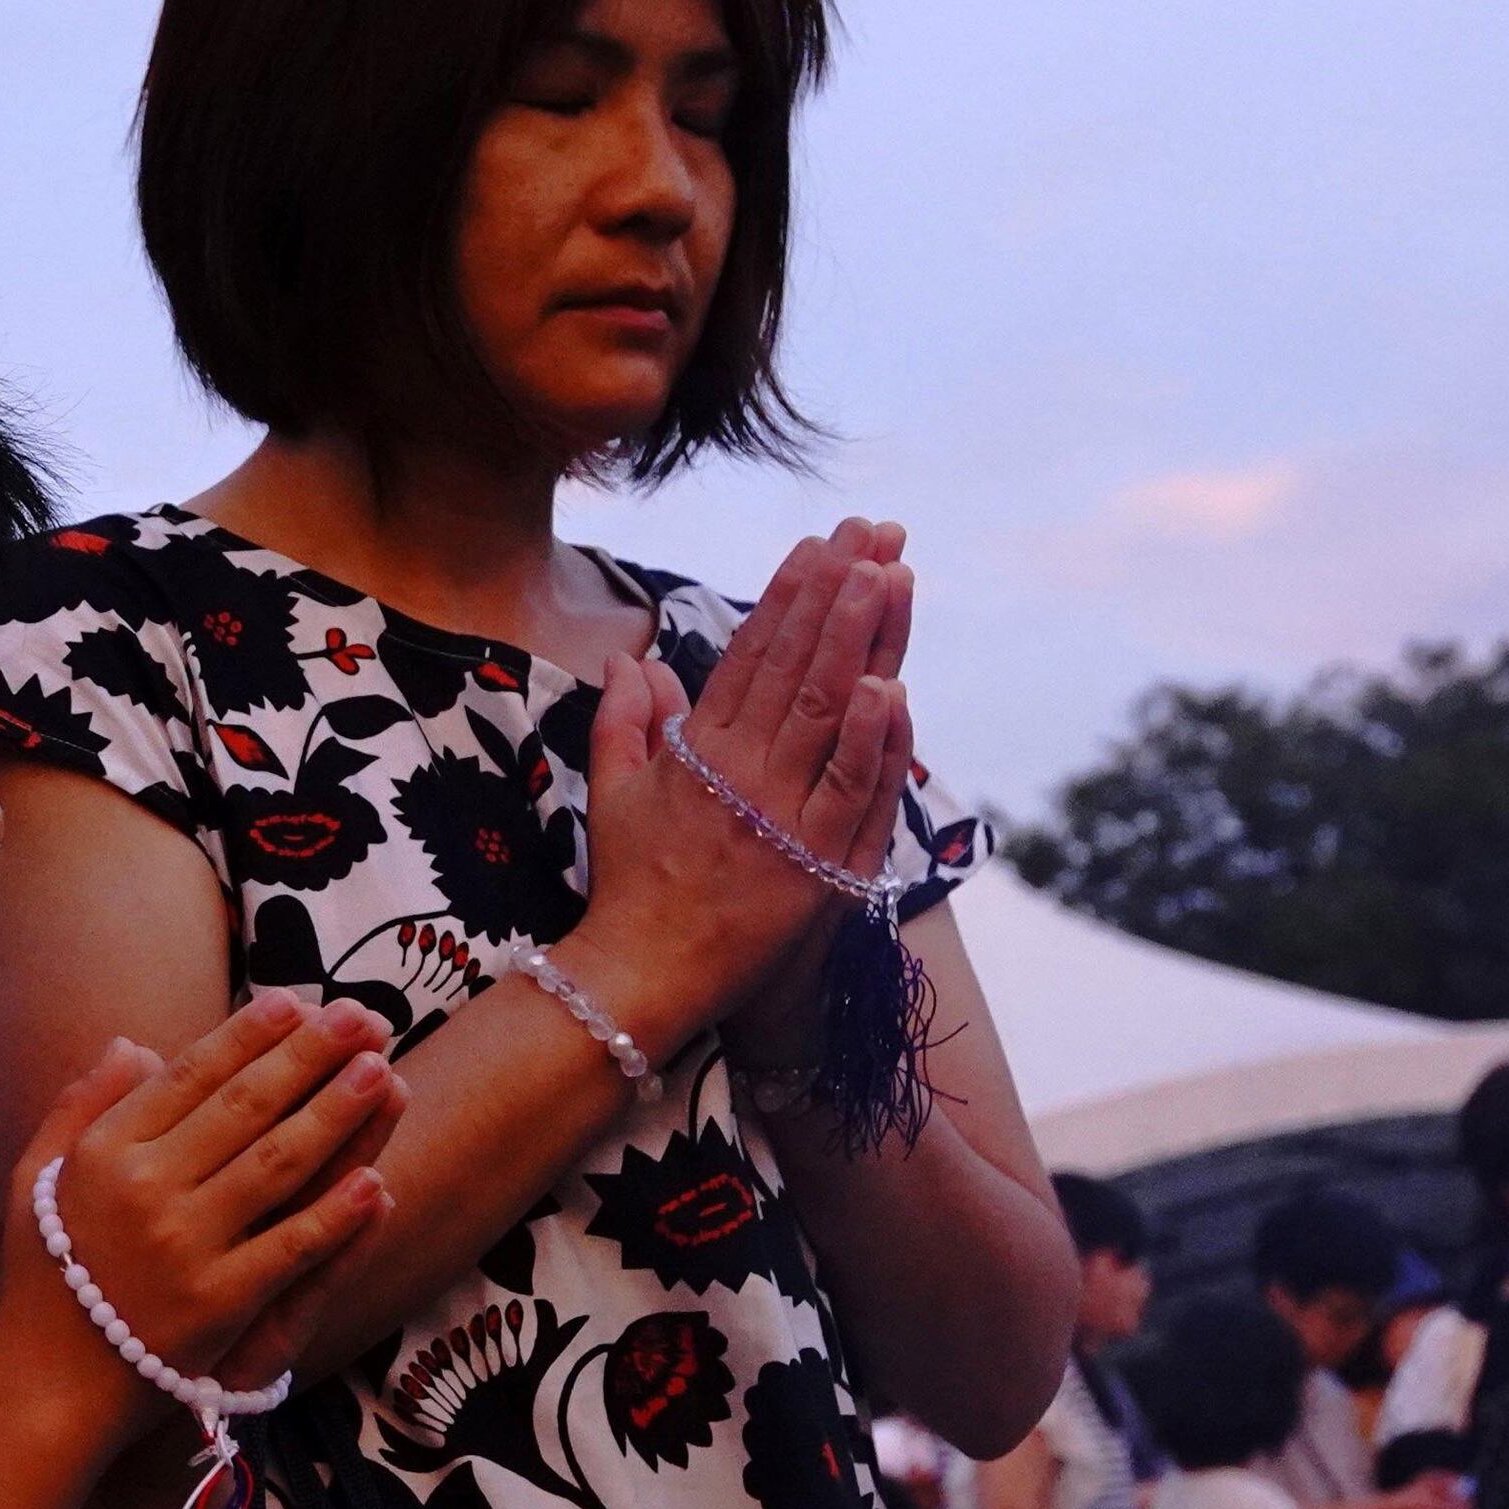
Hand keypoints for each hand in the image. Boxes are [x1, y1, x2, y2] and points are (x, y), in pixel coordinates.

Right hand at [0, 997, 401, 1451]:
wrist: (48, 1386)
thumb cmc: (46, 1277)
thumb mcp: (36, 1178)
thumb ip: (81, 1105)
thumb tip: (136, 1043)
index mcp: (104, 1152)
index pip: (190, 1075)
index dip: (249, 1034)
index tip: (296, 1001)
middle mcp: (144, 1190)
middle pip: (245, 1106)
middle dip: (311, 1055)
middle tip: (364, 1017)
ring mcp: (184, 1247)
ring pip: (276, 1165)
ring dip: (337, 1115)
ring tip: (384, 1074)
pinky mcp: (219, 1304)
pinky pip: (290, 1249)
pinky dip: (334, 1215)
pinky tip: (374, 1181)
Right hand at [552, 525, 915, 1055]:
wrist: (645, 974)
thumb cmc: (630, 884)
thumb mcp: (614, 793)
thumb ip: (626, 721)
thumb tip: (632, 660)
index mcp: (699, 752)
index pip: (752, 655)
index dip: (789, 594)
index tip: (821, 543)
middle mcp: (744, 774)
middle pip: (800, 668)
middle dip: (839, 593)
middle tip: (876, 534)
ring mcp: (785, 818)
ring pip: (832, 716)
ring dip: (863, 643)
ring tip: (891, 578)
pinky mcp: (820, 866)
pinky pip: (856, 795)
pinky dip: (878, 744)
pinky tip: (894, 689)